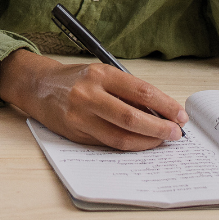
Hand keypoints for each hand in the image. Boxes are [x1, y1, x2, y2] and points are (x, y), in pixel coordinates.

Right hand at [0, 49, 186, 150]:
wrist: (39, 86)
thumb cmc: (75, 79)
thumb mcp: (100, 74)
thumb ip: (125, 90)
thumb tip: (158, 110)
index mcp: (100, 74)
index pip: (140, 90)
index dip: (164, 105)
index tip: (180, 114)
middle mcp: (89, 94)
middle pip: (132, 116)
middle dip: (159, 128)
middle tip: (175, 133)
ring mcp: (81, 116)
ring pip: (120, 136)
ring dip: (146, 142)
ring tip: (161, 141)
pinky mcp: (75, 133)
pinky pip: (107, 144)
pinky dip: (128, 146)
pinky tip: (140, 144)